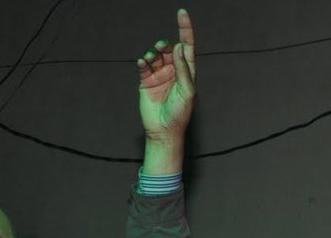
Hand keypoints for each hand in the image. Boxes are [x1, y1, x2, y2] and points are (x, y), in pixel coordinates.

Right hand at [137, 8, 195, 173]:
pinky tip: (144, 62)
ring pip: (155, 56)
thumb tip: (180, 47)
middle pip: (169, 49)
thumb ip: (183, 69)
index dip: (185, 29)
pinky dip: (143, 61)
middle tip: (162, 46)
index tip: (182, 13)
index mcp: (187, 72)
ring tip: (151, 58)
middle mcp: (173, 71)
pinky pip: (144, 66)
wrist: (163, 130)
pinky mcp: (146, 81)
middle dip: (165, 45)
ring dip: (153, 53)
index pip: (187, 47)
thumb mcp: (187, 91)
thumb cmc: (179, 113)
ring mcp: (159, 75)